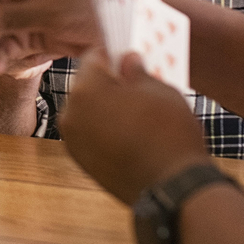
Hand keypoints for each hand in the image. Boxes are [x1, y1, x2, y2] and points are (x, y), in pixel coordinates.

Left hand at [60, 49, 209, 204]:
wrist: (172, 188)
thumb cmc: (169, 135)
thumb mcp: (160, 91)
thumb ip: (137, 72)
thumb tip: (128, 61)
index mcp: (86, 90)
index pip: (94, 57)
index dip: (113, 55)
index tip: (128, 58)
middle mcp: (71, 114)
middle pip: (86, 85)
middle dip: (108, 83)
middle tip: (135, 86)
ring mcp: (74, 141)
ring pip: (87, 111)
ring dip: (105, 108)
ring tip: (137, 112)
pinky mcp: (81, 162)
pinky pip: (89, 134)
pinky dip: (104, 130)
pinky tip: (130, 133)